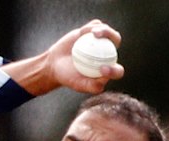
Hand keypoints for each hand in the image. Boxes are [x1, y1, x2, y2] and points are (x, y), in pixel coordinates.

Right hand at [4, 20, 123, 95]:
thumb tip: (103, 84)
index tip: (104, 69)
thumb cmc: (66, 78)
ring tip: (94, 34)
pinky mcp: (90, 31)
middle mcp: (104, 54)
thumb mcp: (77, 85)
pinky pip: (96, 26)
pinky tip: (88, 32)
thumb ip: (91, 86)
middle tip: (104, 42)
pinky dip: (93, 28)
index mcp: (105, 70)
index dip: (114, 68)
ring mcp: (98, 42)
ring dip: (104, 31)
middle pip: (115, 44)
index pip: (115, 68)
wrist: (53, 66)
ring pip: (107, 33)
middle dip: (113, 41)